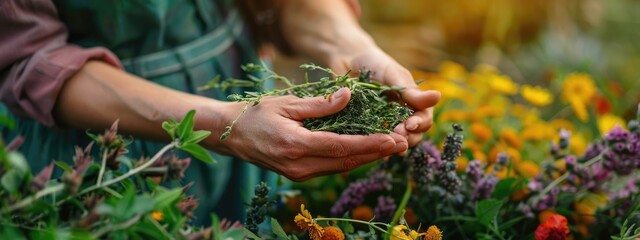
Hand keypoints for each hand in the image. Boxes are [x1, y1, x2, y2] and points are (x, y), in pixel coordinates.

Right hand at [211, 88, 407, 180]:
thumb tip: (350, 95)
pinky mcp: (299, 175)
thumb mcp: (287, 102)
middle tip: (401, 144)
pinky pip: (330, 168)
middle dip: (375, 154)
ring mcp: (299, 174)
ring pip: (340, 168)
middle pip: (346, 162)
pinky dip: (349, 160)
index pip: (341, 147)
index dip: (369, 144)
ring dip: (366, 158)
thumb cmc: (256, 114)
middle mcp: (300, 165)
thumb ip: (320, 103)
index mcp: (297, 145)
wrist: (231, 137)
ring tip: (389, 148)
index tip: (391, 140)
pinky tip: (365, 152)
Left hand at [327, 48, 440, 146]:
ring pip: (395, 140)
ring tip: (387, 144)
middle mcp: (400, 115)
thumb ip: (411, 90)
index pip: (424, 118)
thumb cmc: (374, 63)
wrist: (347, 58)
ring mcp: (384, 122)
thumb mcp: (393, 75)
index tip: (409, 125)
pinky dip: (376, 147)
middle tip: (397, 136)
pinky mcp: (366, 127)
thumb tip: (438, 97)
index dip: (420, 124)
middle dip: (408, 137)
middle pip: (413, 134)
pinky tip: (373, 152)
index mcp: (412, 102)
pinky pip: (374, 140)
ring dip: (394, 144)